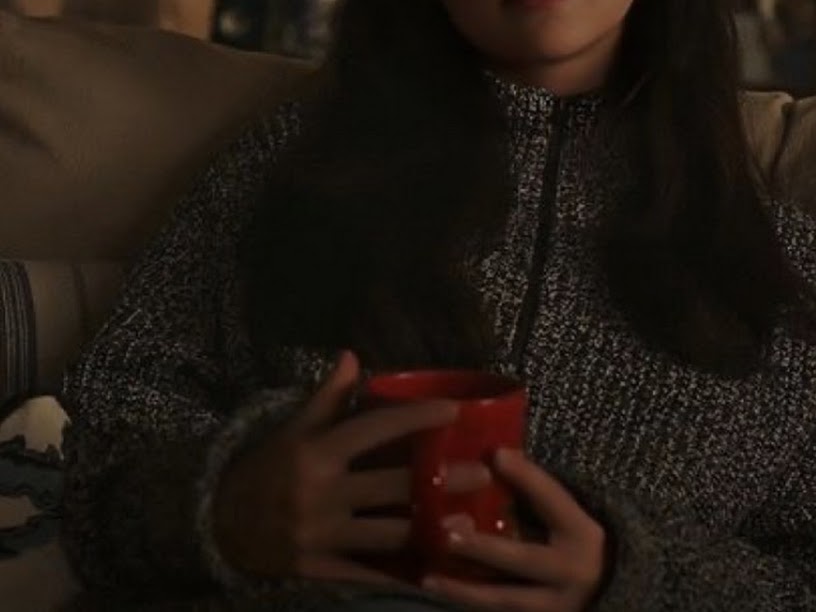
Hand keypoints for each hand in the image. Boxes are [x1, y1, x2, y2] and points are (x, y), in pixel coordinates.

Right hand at [213, 350, 468, 583]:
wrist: (220, 524)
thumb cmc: (266, 467)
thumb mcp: (293, 428)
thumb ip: (326, 395)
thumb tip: (352, 354)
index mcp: (316, 452)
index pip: (375, 429)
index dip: (416, 419)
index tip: (453, 411)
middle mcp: (321, 493)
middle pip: (392, 486)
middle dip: (440, 480)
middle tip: (483, 472)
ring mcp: (321, 536)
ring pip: (388, 534)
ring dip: (432, 529)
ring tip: (473, 523)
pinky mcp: (321, 571)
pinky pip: (369, 572)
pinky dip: (403, 573)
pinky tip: (437, 567)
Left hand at [423, 449, 609, 611]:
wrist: (604, 587)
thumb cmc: (576, 536)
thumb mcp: (566, 511)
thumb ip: (536, 491)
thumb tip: (493, 454)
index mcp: (581, 532)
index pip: (553, 500)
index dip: (526, 476)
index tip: (495, 453)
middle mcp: (571, 572)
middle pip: (522, 559)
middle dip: (484, 548)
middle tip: (449, 534)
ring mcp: (555, 606)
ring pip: (505, 598)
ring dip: (465, 589)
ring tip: (428, 579)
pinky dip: (470, 602)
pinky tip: (440, 591)